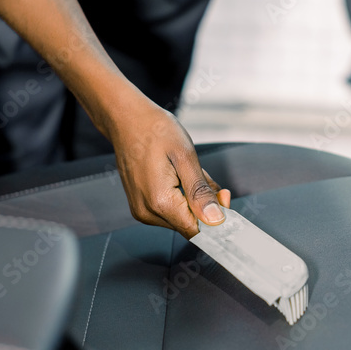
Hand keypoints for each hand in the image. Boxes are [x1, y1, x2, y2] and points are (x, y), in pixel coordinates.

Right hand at [109, 100, 230, 237]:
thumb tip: (215, 219)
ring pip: (180, 217)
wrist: (127, 119)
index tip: (223, 196)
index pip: (196, 230)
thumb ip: (200, 192)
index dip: (215, 218)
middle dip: (204, 204)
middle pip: (189, 224)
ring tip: (186, 171)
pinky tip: (177, 175)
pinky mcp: (140, 205)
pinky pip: (169, 210)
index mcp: (160, 202)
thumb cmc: (154, 130)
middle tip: (204, 175)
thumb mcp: (185, 156)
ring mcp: (141, 210)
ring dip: (192, 199)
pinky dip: (180, 197)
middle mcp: (147, 212)